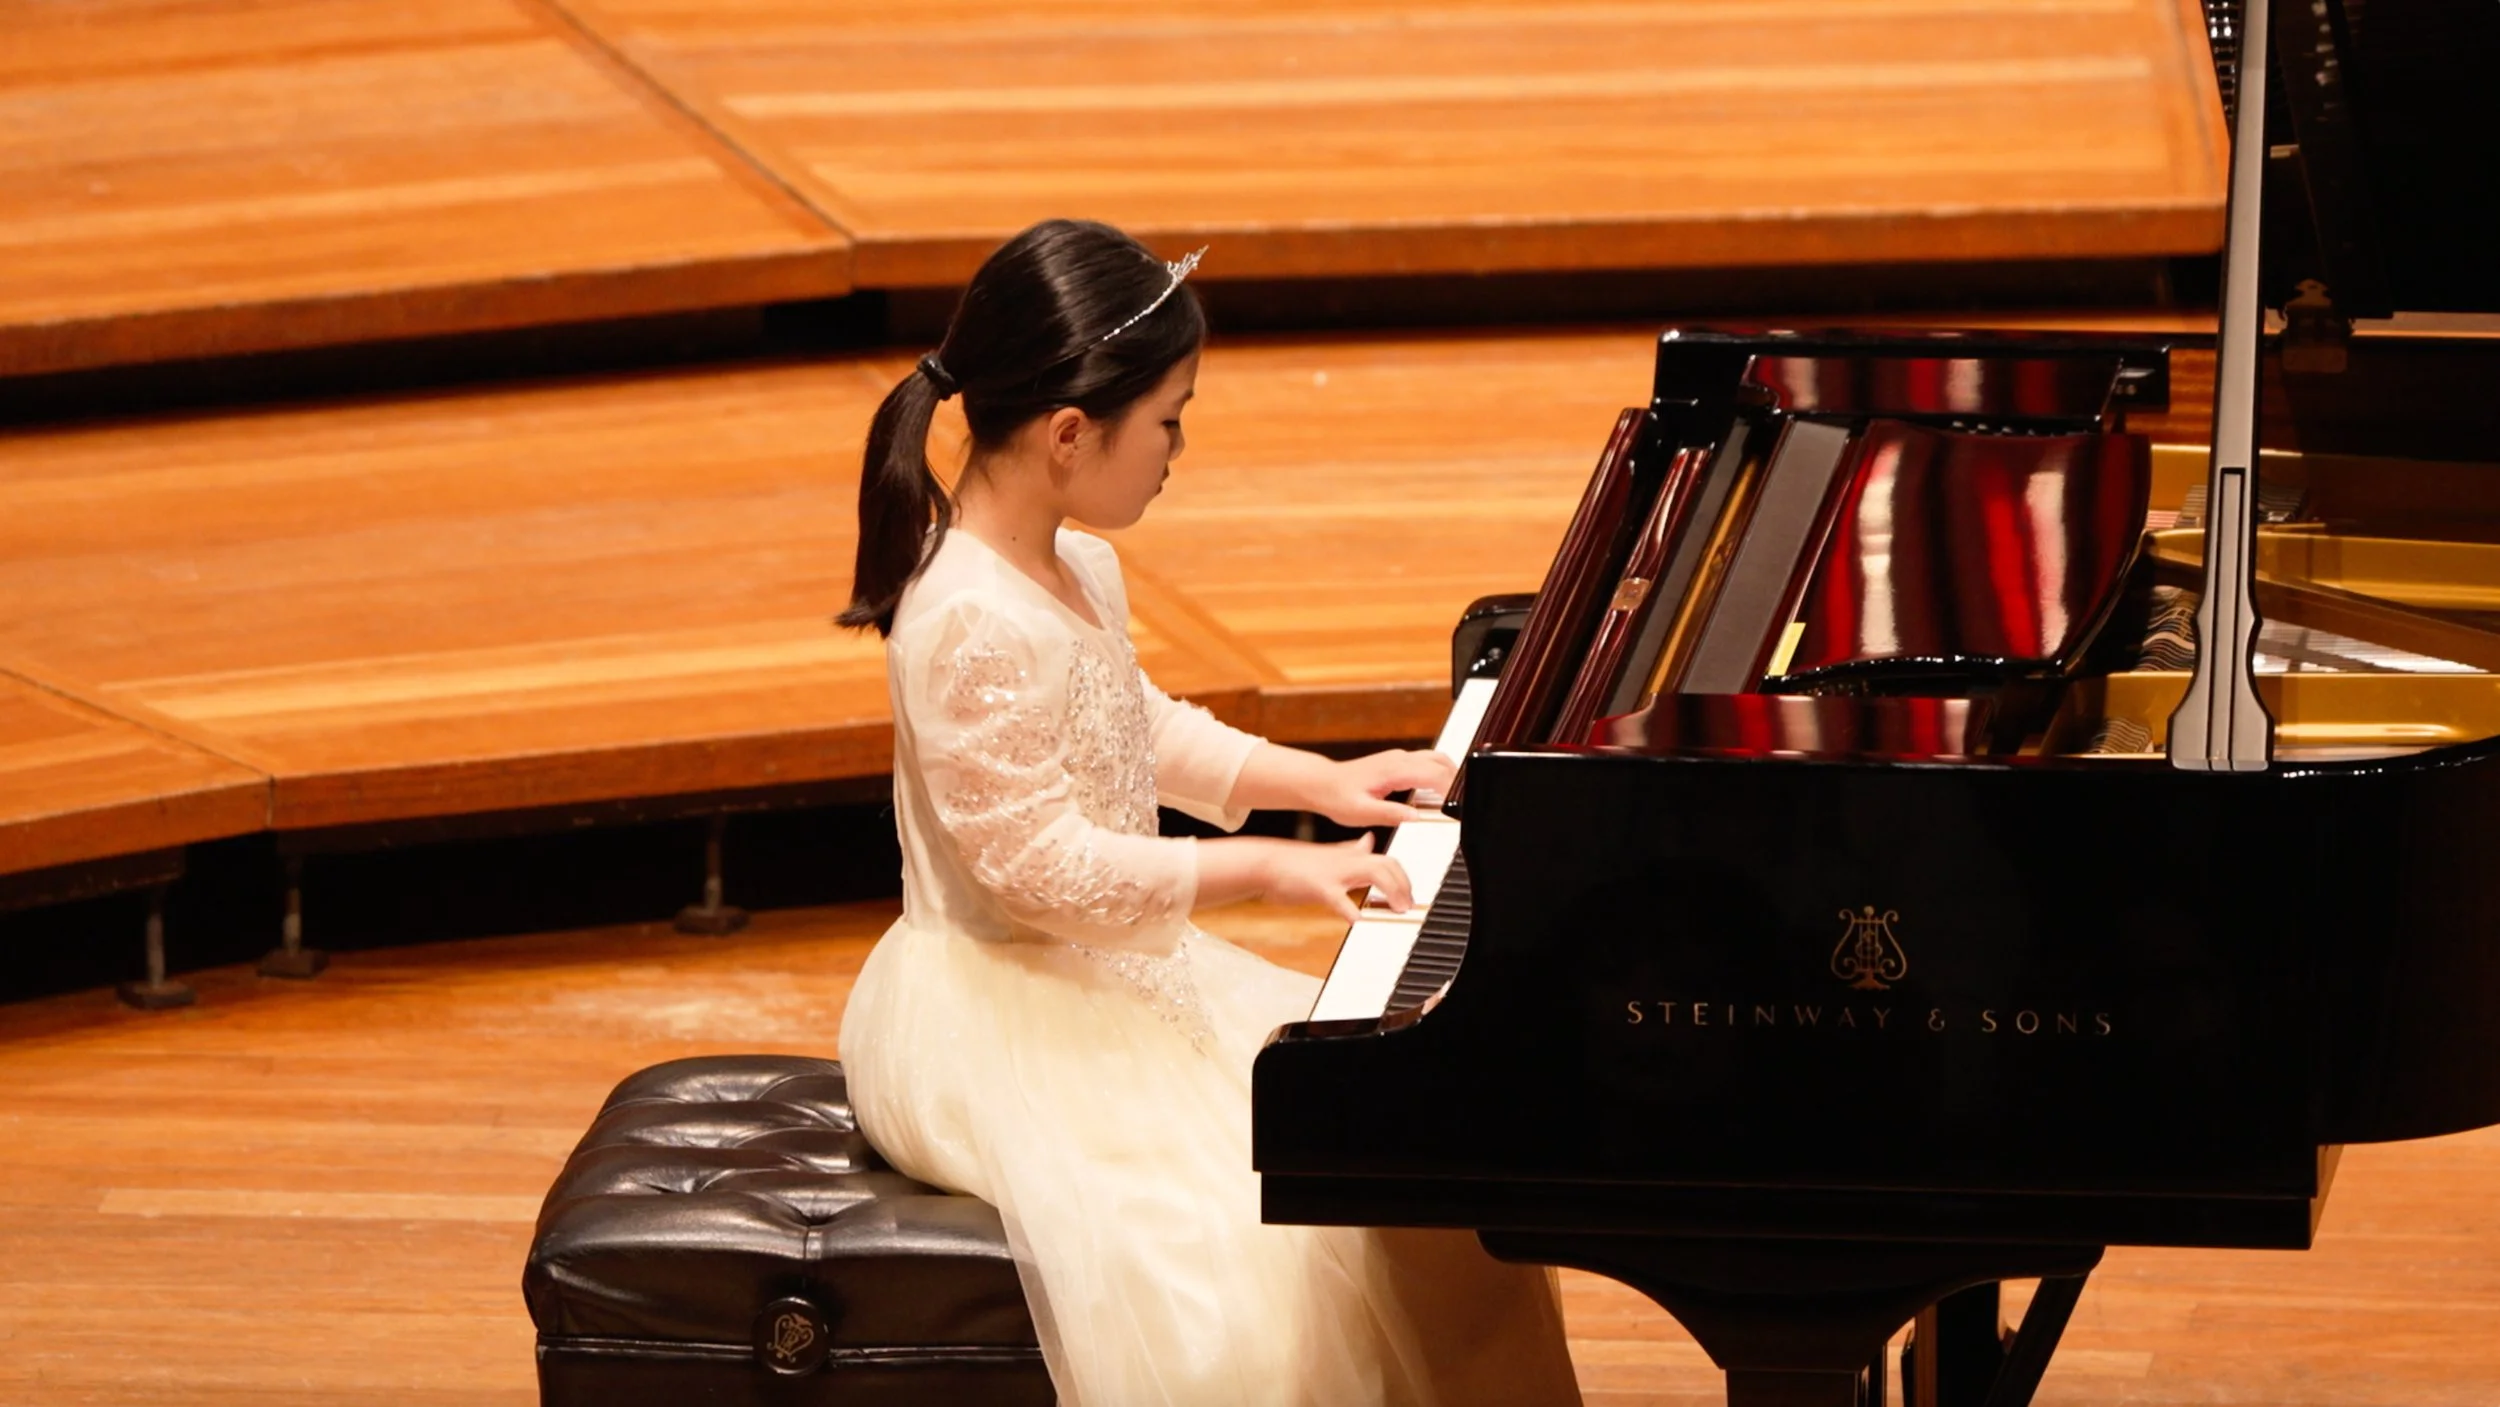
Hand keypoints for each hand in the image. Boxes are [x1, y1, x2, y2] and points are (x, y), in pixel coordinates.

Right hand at [1258, 834, 1411, 921]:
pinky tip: (1359, 922)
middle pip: (1388, 864)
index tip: (1408, 894)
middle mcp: (1347, 861)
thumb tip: (1368, 841)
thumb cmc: (1294, 863)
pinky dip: (1352, 912)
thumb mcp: (1329, 854)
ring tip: (1397, 911)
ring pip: (1375, 872)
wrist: (1266, 862)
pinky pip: (1340, 899)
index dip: (1403, 877)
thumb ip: (1352, 850)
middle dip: (1404, 885)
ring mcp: (1334, 873)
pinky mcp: (1319, 887)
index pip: (1387, 860)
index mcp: (1350, 856)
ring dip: (1392, 891)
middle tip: (1407, 906)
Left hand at [1308, 749, 1457, 828]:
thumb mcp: (1361, 812)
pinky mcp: (1398, 761)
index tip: (1461, 807)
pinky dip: (1441, 774)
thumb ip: (1390, 813)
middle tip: (1467, 806)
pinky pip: (1428, 762)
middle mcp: (1399, 760)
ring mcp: (1399, 758)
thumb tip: (1415, 816)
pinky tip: (1443, 792)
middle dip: (1458, 783)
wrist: (1322, 783)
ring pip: (1437, 759)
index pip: (1434, 775)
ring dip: (1452, 775)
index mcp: (1394, 771)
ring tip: (1461, 798)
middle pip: (1441, 764)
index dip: (1452, 790)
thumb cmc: (1337, 797)